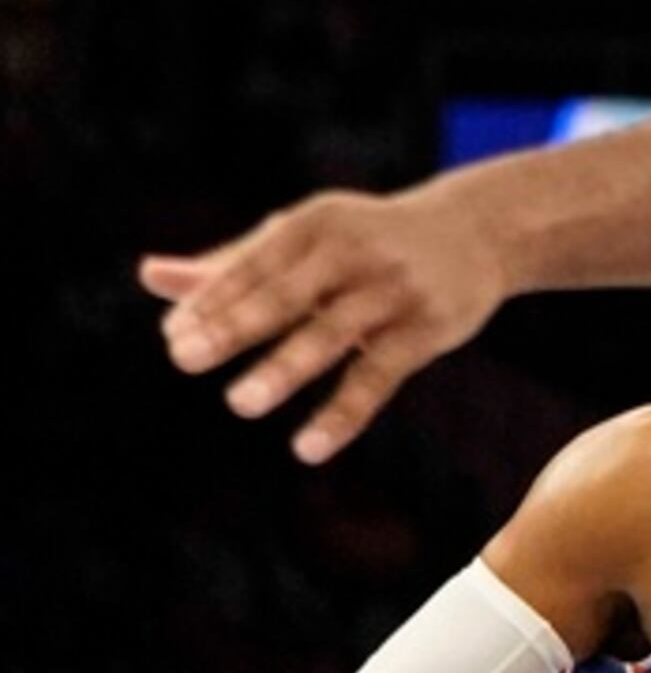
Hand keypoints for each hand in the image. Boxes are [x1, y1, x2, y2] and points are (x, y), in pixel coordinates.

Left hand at [142, 183, 508, 463]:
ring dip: (286, 366)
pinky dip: (345, 413)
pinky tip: (308, 448)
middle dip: (236, 325)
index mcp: (317, 224)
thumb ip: (232, 264)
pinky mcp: (428, 328)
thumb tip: (149, 276)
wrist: (479, 230)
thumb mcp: (307, 239)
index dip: (212, 300)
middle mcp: (356, 250)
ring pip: (334, 333)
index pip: (254, 264)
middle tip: (186, 359)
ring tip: (241, 402)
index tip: (174, 337)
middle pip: (288, 293)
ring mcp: (395, 289)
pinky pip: (379, 375)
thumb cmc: (368, 240)